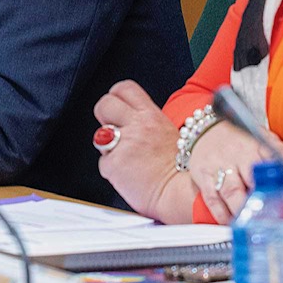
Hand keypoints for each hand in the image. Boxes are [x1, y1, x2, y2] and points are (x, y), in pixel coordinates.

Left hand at [92, 81, 185, 220]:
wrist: (183, 193)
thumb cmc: (180, 168)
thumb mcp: (168, 132)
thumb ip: (146, 122)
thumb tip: (127, 119)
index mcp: (151, 115)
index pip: (125, 88)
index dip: (115, 96)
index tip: (116, 106)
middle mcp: (137, 125)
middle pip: (104, 104)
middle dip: (104, 115)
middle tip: (113, 129)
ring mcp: (124, 144)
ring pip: (99, 136)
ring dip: (108, 147)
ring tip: (127, 159)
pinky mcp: (114, 164)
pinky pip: (104, 163)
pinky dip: (113, 171)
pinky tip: (129, 175)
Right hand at [189, 121, 282, 221]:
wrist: (205, 128)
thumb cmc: (238, 140)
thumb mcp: (261, 138)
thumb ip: (278, 156)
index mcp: (256, 143)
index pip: (275, 152)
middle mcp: (238, 154)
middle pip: (252, 177)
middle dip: (262, 196)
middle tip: (272, 214)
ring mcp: (219, 165)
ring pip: (231, 191)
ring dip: (241, 209)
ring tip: (250, 223)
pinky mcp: (203, 175)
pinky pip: (212, 198)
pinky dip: (221, 213)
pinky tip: (229, 221)